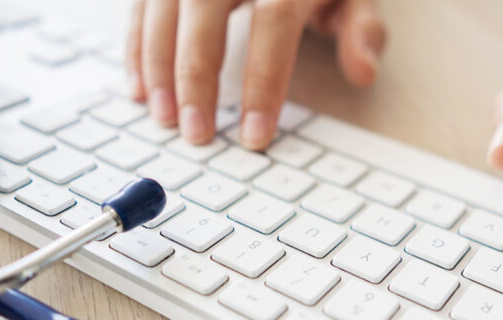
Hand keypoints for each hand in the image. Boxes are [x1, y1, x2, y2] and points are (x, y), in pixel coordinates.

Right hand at [126, 0, 384, 147]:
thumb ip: (362, 30)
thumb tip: (364, 72)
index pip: (275, 20)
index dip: (263, 80)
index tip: (255, 134)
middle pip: (205, 10)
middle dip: (196, 77)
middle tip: (197, 134)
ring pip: (164, 6)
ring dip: (158, 66)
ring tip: (165, 118)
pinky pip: (143, 5)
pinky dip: (138, 46)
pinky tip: (142, 88)